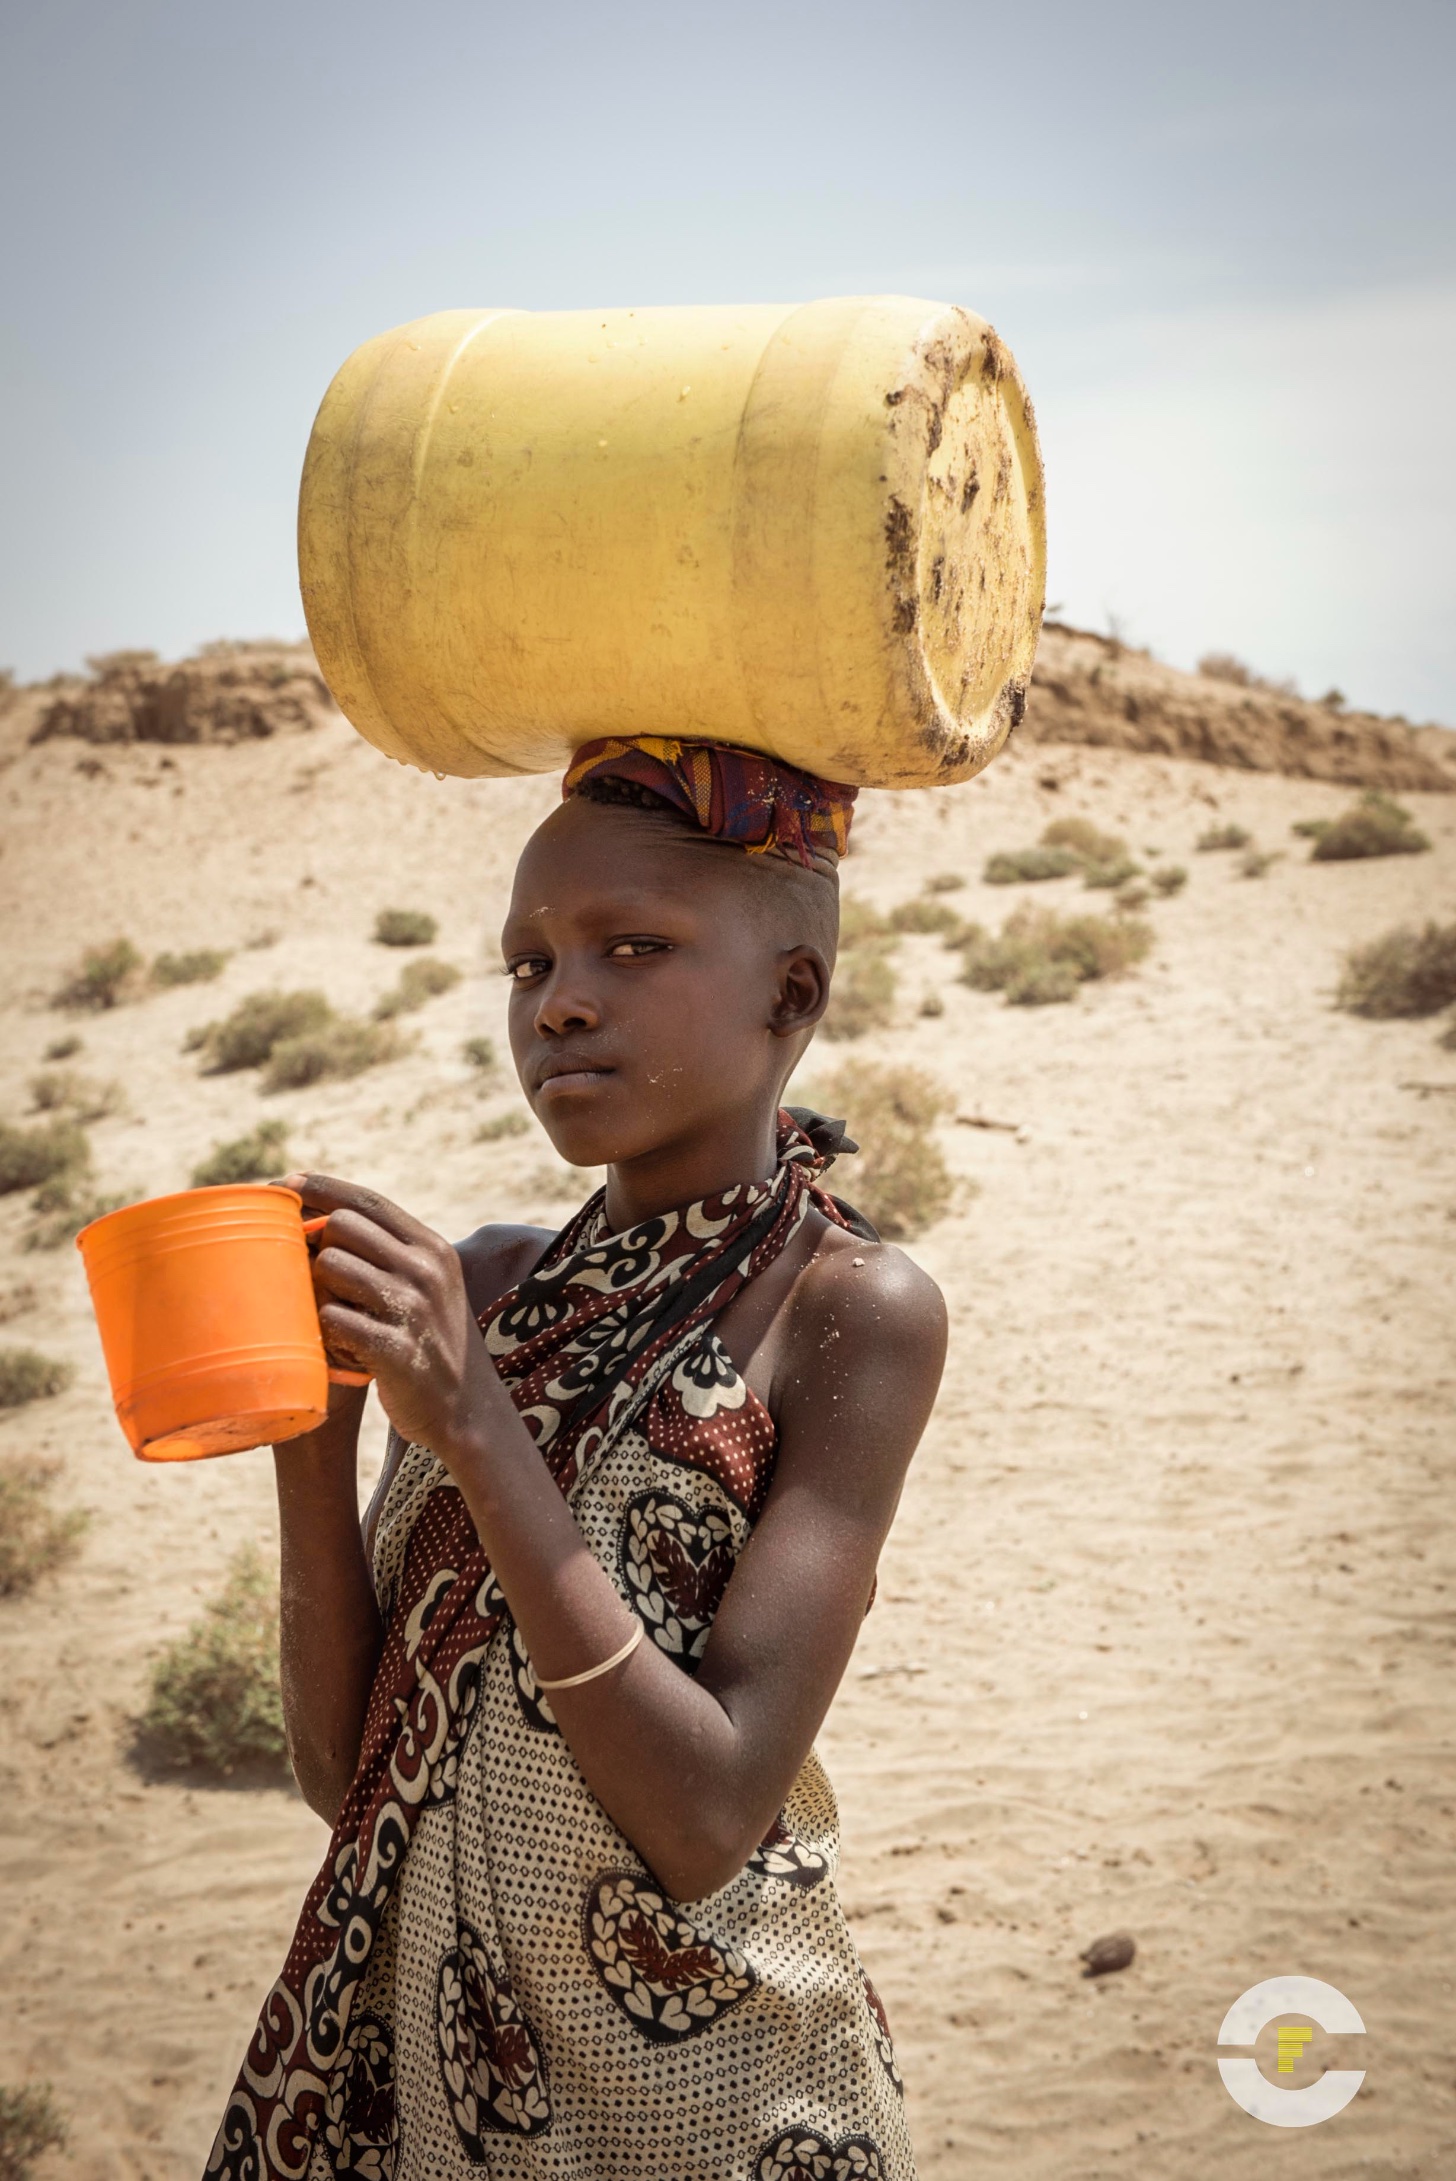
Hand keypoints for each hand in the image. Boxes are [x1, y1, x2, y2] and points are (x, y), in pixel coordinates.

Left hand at [285, 1172, 506, 1461]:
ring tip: (332, 1316)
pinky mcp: (395, 1350)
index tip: (286, 1186)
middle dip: (317, 1248)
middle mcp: (426, 1270)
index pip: (368, 1201)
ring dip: (318, 1291)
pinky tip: (338, 1346)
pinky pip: (331, 1318)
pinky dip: (324, 1331)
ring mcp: (412, 1309)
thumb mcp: (428, 1285)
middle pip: (340, 1227)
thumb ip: (390, 1252)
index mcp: (432, 1248)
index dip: (322, 1188)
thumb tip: (323, 1219)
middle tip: (316, 1279)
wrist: (467, 1410)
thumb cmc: (432, 1342)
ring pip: (330, 1268)